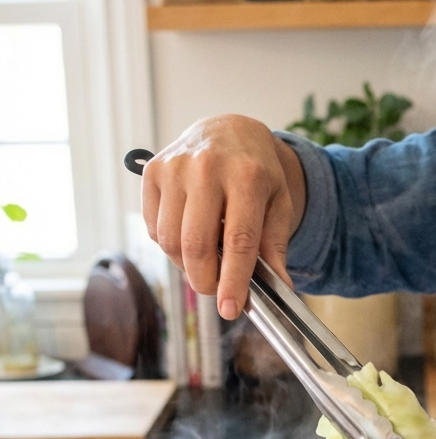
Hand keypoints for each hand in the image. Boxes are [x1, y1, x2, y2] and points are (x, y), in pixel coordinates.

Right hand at [140, 114, 305, 318]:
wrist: (229, 130)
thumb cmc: (257, 172)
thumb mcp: (278, 204)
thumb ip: (276, 247)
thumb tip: (280, 289)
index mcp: (247, 175)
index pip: (238, 240)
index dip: (233, 280)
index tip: (231, 308)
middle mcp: (207, 167)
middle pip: (196, 245)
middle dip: (205, 280)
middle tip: (216, 290)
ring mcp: (175, 168)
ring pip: (170, 241)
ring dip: (186, 265)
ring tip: (205, 260)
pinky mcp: (152, 172)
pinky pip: (153, 228)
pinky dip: (170, 245)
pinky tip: (188, 235)